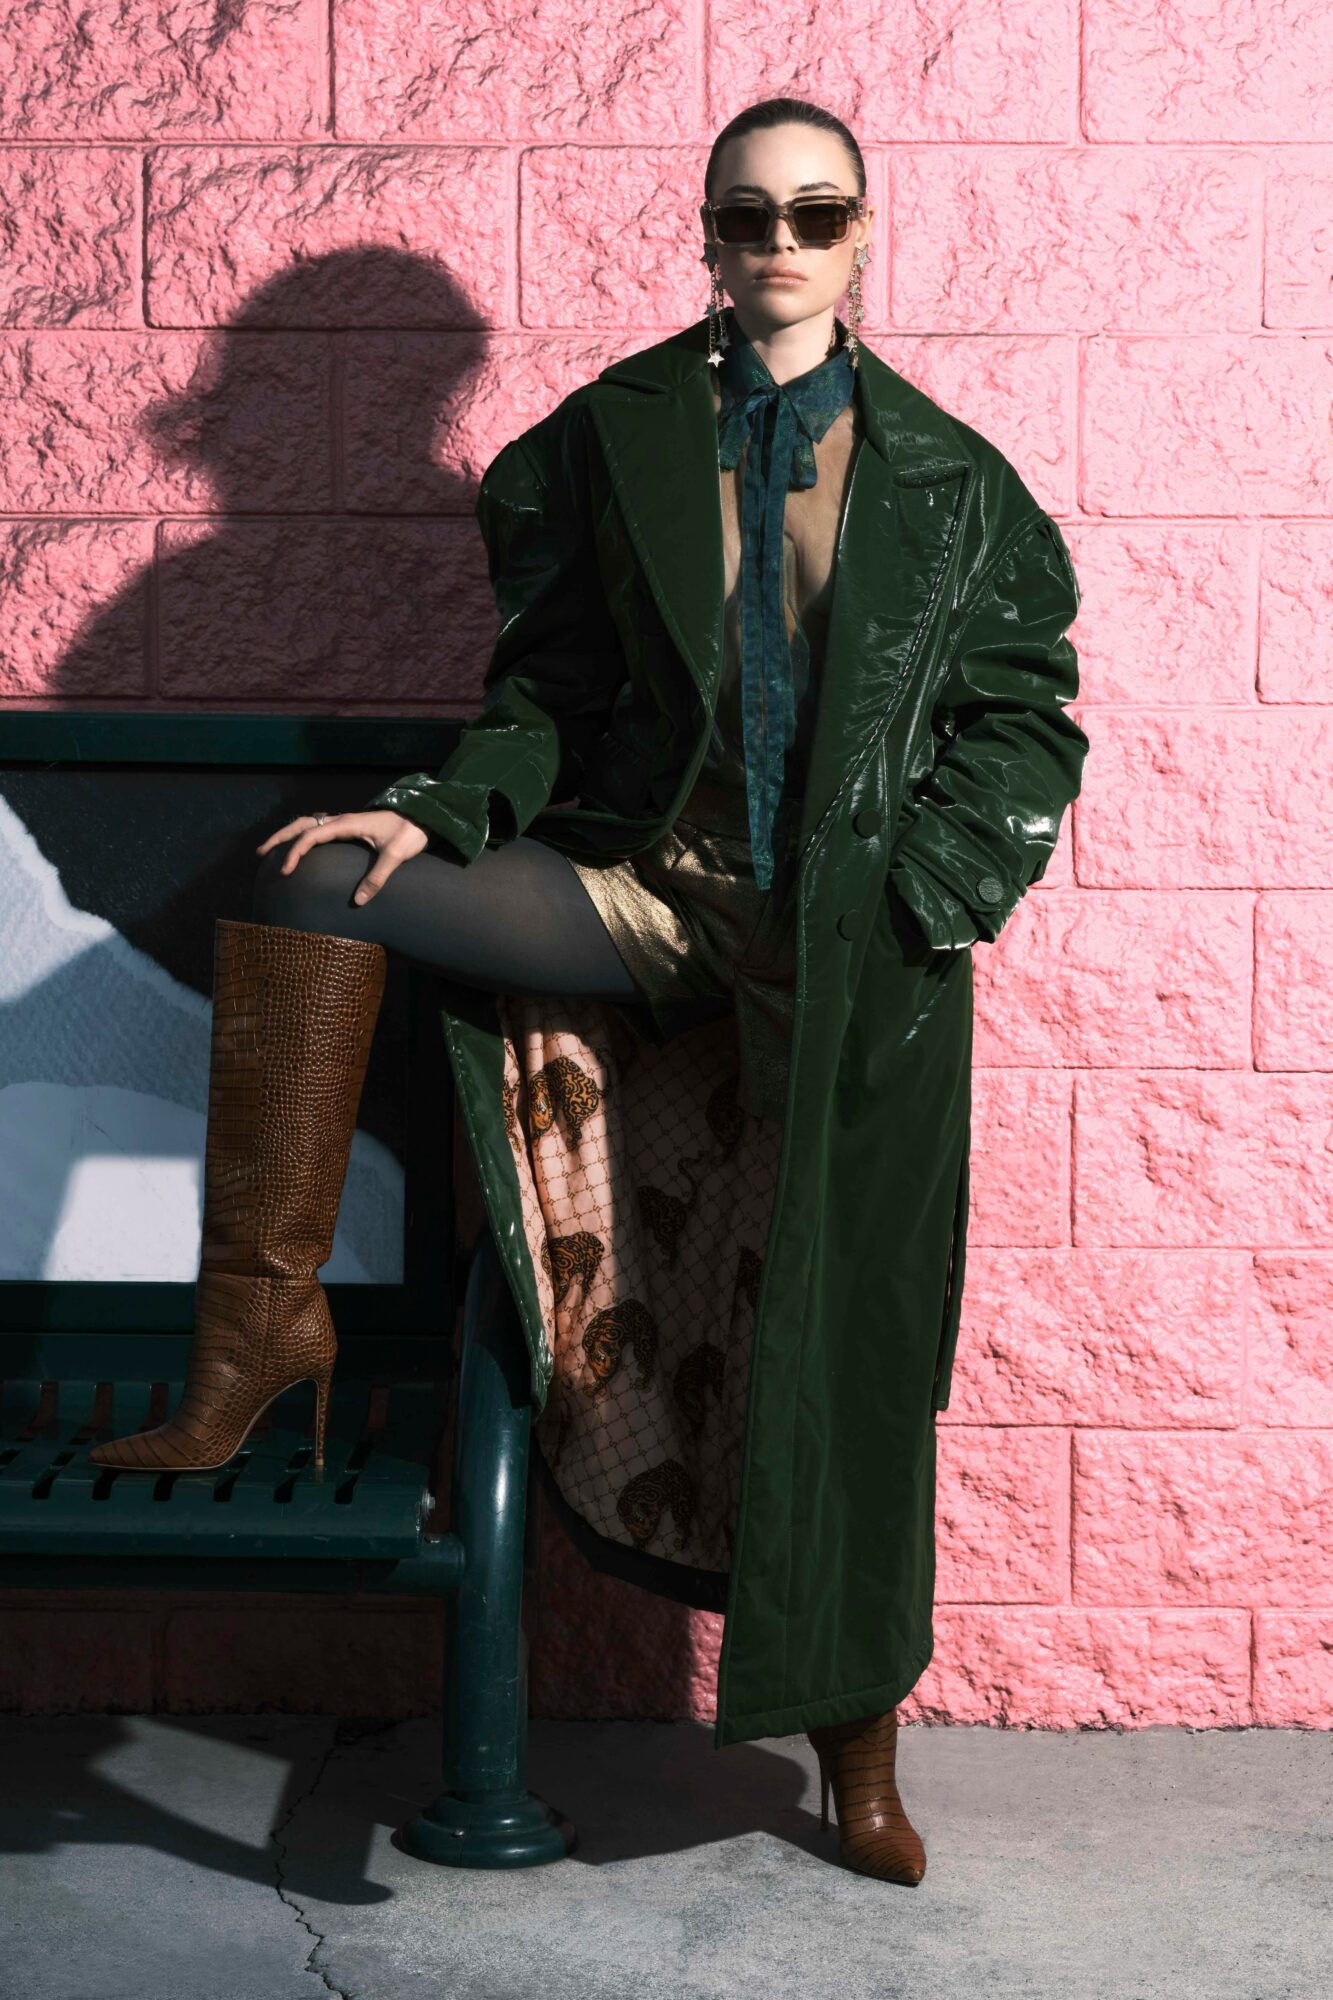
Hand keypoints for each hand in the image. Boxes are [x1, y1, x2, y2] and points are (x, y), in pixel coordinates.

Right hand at [256, 810, 429, 904]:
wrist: (426, 816)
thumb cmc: (411, 832)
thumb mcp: (397, 854)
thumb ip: (378, 877)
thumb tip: (358, 901)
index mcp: (348, 823)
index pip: (312, 834)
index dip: (295, 852)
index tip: (285, 871)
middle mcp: (343, 819)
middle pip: (303, 824)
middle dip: (280, 838)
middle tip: (260, 853)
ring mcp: (345, 822)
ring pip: (309, 823)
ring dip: (289, 834)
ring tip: (271, 849)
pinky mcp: (350, 828)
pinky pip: (319, 828)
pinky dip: (303, 835)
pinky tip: (300, 848)